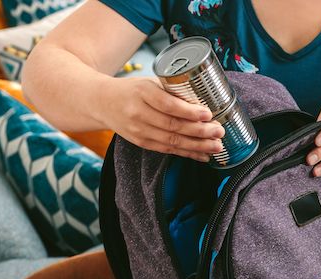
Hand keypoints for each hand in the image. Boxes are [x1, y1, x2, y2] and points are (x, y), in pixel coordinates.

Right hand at [97, 77, 224, 161]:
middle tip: (219, 131)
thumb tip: (204, 99)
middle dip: (200, 131)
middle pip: (173, 126)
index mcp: (142, 93)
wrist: (101, 102)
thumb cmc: (131, 90)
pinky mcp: (141, 142)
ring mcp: (138, 130)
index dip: (190, 112)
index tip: (208, 114)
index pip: (168, 105)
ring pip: (172, 141)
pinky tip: (203, 155)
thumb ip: (171, 91)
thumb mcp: (148, 82)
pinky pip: (167, 150)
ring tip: (217, 146)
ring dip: (198, 146)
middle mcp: (138, 113)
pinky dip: (187, 153)